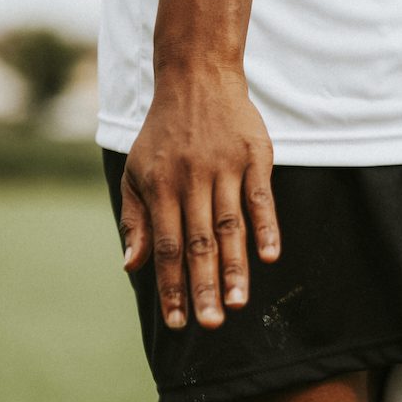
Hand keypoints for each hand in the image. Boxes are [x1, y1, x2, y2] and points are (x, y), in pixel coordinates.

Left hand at [118, 69, 281, 330]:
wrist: (196, 78)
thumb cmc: (163, 133)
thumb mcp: (137, 172)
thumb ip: (136, 219)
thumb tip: (131, 265)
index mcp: (160, 187)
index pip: (165, 247)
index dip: (171, 285)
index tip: (177, 322)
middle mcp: (191, 180)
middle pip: (198, 242)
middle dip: (203, 285)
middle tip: (209, 324)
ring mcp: (225, 168)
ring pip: (230, 226)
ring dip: (235, 267)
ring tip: (238, 303)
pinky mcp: (254, 156)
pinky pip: (261, 197)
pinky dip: (266, 227)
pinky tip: (270, 257)